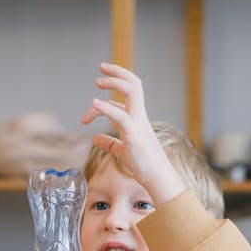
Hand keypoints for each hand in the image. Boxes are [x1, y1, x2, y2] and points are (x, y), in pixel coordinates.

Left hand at [81, 62, 184, 200]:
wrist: (157, 178)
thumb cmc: (143, 166)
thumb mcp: (122, 151)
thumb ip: (109, 143)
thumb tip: (95, 138)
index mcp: (138, 119)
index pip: (129, 93)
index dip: (116, 83)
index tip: (100, 81)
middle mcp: (140, 118)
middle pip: (134, 85)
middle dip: (117, 74)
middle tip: (100, 72)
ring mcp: (138, 125)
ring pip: (132, 93)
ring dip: (114, 83)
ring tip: (97, 82)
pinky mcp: (133, 137)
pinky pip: (121, 117)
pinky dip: (106, 108)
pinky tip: (94, 104)